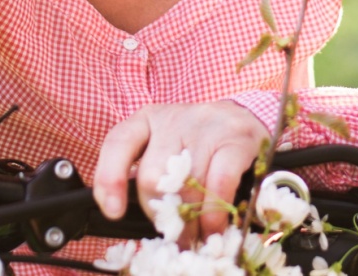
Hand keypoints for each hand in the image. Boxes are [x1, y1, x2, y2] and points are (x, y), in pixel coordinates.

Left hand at [93, 101, 269, 243]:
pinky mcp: (236, 138)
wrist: (246, 119)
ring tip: (195, 239)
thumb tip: (138, 221)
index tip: (113, 212)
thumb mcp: (166, 149)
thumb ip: (150, 176)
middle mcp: (173, 119)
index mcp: (147, 120)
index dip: (110, 179)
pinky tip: (214, 227)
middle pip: (153, 175)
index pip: (118, 144)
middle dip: (161, 214)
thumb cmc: (198, 144)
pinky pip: (220, 182)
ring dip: (189, 220)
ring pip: (186, 183)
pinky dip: (214, 212)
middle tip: (173, 235)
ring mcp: (206, 125)